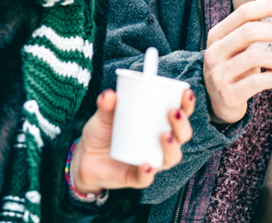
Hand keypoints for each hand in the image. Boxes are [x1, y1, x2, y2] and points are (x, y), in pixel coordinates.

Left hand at [70, 88, 194, 193]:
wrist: (84, 157)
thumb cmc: (102, 132)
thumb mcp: (103, 115)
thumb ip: (106, 104)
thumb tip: (109, 94)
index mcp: (158, 124)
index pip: (180, 114)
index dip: (187, 105)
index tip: (186, 93)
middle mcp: (160, 145)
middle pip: (181, 136)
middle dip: (182, 125)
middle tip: (173, 112)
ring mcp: (151, 161)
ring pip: (171, 158)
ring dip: (172, 147)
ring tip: (165, 135)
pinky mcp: (136, 177)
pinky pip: (146, 178)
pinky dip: (147, 173)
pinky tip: (146, 165)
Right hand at [203, 0, 271, 123]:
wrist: (216, 102)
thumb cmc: (234, 69)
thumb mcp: (235, 48)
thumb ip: (253, 32)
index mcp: (216, 36)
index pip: (243, 13)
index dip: (268, 7)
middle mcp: (214, 53)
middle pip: (249, 31)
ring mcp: (219, 75)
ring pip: (256, 56)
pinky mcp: (228, 95)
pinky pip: (258, 81)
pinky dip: (271, 78)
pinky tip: (269, 77)